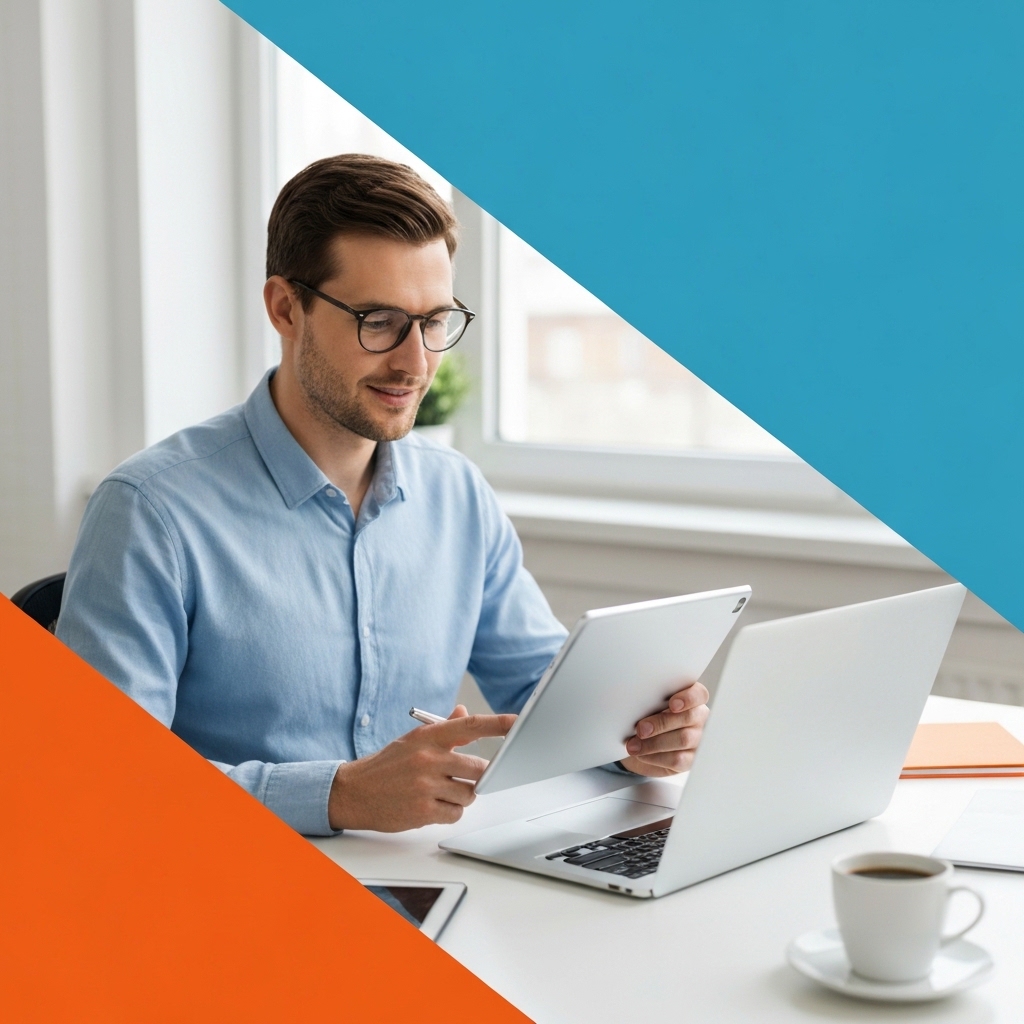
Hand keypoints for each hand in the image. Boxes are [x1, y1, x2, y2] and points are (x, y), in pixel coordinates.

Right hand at [327, 705, 515, 830]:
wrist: (354, 792)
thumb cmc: (387, 765)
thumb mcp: (413, 740)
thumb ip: (442, 728)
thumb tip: (464, 712)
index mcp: (428, 737)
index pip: (470, 726)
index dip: (497, 724)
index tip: (517, 722)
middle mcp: (428, 759)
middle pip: (478, 769)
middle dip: (477, 776)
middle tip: (462, 777)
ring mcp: (425, 786)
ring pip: (469, 794)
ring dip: (462, 796)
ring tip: (441, 792)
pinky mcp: (422, 811)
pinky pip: (456, 814)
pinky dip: (451, 812)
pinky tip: (433, 806)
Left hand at [618, 682, 709, 776]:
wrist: (641, 744)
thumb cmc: (647, 718)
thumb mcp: (647, 707)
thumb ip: (651, 703)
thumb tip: (640, 706)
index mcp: (691, 699)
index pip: (699, 694)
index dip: (688, 698)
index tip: (672, 704)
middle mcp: (699, 718)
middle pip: (689, 717)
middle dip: (662, 723)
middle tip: (641, 729)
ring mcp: (698, 740)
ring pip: (683, 740)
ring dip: (654, 743)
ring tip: (634, 745)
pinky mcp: (691, 760)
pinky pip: (677, 759)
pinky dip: (655, 757)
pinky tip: (641, 755)